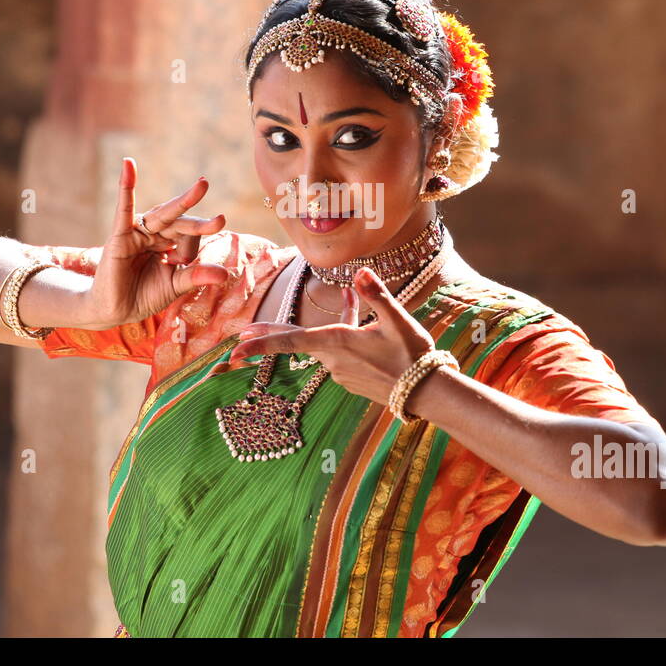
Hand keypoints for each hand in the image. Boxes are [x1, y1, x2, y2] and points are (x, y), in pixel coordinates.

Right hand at [78, 157, 230, 328]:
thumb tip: (225, 274)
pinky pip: (124, 208)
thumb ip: (196, 276)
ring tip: (203, 186)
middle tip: (221, 220)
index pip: (190, 237)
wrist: (115, 310)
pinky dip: (126, 186)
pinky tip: (128, 164)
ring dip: (183, 202)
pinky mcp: (120, 235)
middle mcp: (155, 233)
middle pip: (181, 222)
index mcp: (170, 243)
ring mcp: (138, 232)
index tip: (182, 265)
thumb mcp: (175, 285)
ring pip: (163, 215)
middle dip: (200, 223)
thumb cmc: (145, 295)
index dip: (190, 252)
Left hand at [226, 266, 436, 404]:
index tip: (237, 348)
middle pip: (297, 342)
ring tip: (350, 297)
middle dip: (270, 338)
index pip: (290, 341)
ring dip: (332, 324)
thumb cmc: (413, 355)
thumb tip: (359, 271)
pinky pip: (341, 352)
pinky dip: (346, 336)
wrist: (428, 393)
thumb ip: (376, 295)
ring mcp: (342, 373)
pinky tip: (366, 325)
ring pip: (326, 343)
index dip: (262, 342)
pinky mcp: (353, 380)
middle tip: (241, 337)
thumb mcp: (397, 320)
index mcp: (337, 343)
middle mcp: (333, 360)